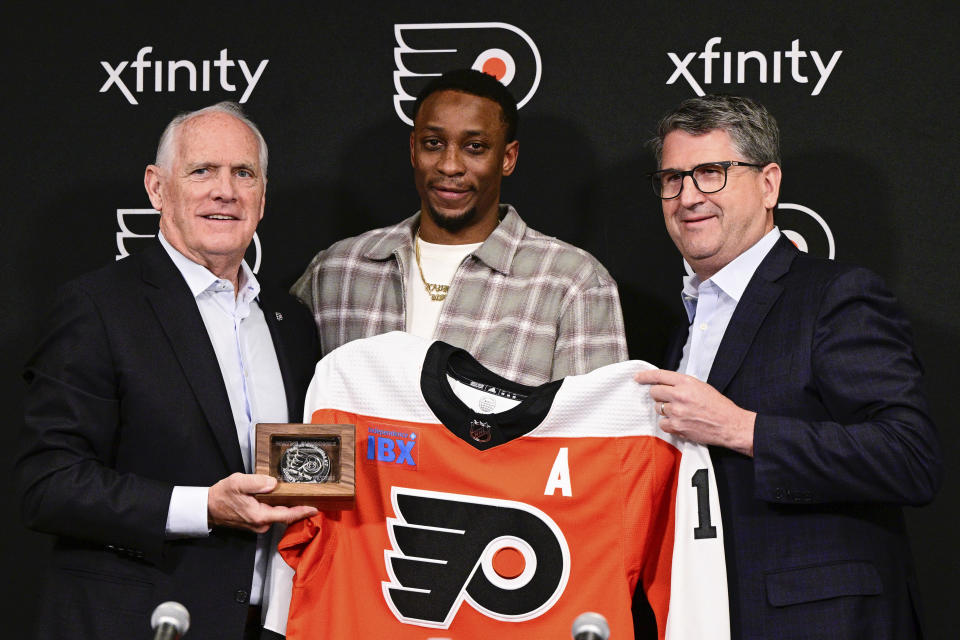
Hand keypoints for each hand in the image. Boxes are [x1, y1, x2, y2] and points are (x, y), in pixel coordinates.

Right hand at [208, 473, 317, 532]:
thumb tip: (272, 483)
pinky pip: (273, 514)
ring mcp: (259, 524)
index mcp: (259, 515)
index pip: (287, 515)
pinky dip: (280, 507)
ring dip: (289, 506)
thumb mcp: (238, 483)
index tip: (315, 508)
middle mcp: (261, 523)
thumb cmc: (221, 495)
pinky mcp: (257, 522)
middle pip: (286, 515)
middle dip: (299, 507)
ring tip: (300, 495)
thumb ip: (256, 482)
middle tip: (312, 496)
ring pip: (279, 514)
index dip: (302, 511)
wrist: (208, 507)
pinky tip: (283, 497)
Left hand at [634, 368, 755, 456]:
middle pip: (654, 392)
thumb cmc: (718, 406)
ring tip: (680, 412)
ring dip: (665, 410)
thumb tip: (666, 385)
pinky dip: (668, 424)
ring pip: (657, 408)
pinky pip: (662, 424)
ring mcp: (677, 412)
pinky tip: (680, 422)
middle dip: (658, 395)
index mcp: (686, 382)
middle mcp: (680, 396)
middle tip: (668, 399)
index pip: (659, 375)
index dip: (646, 376)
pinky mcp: (677, 427)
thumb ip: (682, 385)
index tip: (638, 377)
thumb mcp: (701, 387)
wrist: (729, 425)